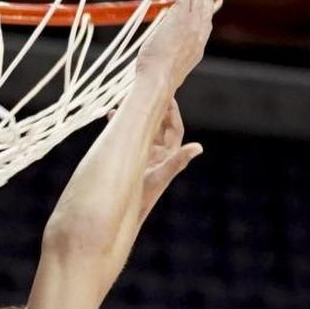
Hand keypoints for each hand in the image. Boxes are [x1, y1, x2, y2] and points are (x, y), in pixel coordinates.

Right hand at [109, 99, 202, 222]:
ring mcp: (144, 157)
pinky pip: (128, 138)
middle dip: (152, 109)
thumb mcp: (159, 178)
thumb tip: (198, 147)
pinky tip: (111, 117)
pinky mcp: (131, 161)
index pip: (174, 128)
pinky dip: (121, 127)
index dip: (172, 111)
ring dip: (135, 116)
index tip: (166, 94)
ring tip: (125, 101)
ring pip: (142, 130)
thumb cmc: (142, 201)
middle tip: (144, 92)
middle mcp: (158, 155)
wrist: (123, 217)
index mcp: (168, 156)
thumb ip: (177, 162)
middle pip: (158, 126)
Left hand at [135, 0, 214, 87]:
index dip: (188, 0)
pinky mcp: (182, 18)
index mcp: (198, 42)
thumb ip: (167, 50)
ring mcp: (194, 24)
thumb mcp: (163, 61)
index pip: (203, 12)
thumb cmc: (153, 76)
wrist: (156, 82)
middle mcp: (200, 31)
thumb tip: (158, 52)